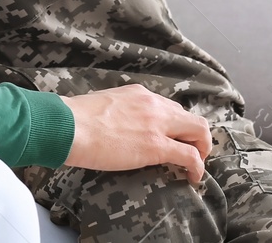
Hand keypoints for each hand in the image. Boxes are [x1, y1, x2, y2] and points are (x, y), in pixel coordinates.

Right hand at [60, 84, 211, 182]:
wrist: (69, 125)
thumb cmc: (75, 119)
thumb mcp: (103, 105)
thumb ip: (118, 112)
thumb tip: (116, 126)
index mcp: (139, 94)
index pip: (170, 107)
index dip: (177, 125)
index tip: (174, 138)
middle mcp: (153, 104)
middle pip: (191, 118)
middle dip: (197, 137)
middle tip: (192, 154)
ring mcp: (157, 124)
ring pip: (198, 131)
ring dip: (202, 150)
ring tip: (196, 166)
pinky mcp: (156, 146)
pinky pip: (190, 155)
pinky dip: (197, 166)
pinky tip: (193, 177)